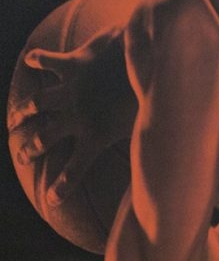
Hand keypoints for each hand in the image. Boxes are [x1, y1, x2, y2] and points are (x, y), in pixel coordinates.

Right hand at [8, 23, 136, 204]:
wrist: (152, 61)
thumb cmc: (153, 100)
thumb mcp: (148, 132)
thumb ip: (145, 151)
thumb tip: (162, 177)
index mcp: (97, 137)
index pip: (76, 169)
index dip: (62, 187)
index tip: (51, 200)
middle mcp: (78, 116)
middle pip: (46, 137)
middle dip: (30, 149)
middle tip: (20, 158)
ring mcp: (72, 91)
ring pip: (37, 104)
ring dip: (22, 112)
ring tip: (13, 120)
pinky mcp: (72, 65)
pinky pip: (47, 61)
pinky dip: (38, 60)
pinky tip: (30, 61)